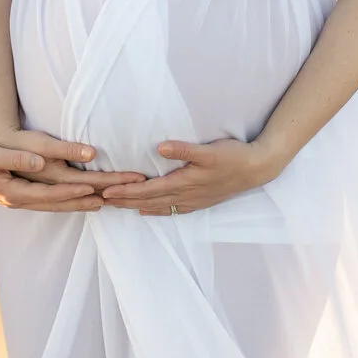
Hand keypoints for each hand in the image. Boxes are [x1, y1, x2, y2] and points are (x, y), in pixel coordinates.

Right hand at [0, 131, 144, 210]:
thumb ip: (14, 159)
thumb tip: (38, 162)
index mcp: (14, 193)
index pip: (51, 195)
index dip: (73, 192)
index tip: (95, 190)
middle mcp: (21, 201)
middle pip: (60, 204)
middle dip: (88, 201)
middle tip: (114, 199)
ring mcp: (22, 200)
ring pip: (58, 205)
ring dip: (82, 204)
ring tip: (106, 202)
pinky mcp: (23, 195)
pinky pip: (52, 201)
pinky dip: (69, 201)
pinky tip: (81, 199)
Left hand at [99, 138, 280, 215]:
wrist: (257, 169)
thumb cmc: (233, 156)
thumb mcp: (210, 150)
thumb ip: (184, 149)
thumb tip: (160, 146)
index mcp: (184, 183)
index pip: (147, 189)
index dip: (126, 191)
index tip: (106, 191)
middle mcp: (185, 196)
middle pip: (147, 201)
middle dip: (123, 202)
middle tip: (100, 202)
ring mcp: (192, 201)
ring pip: (157, 207)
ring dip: (135, 206)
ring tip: (116, 206)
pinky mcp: (199, 201)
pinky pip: (170, 210)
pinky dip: (155, 210)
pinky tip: (147, 211)